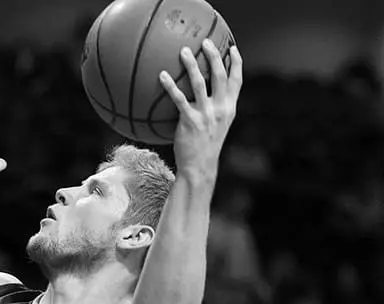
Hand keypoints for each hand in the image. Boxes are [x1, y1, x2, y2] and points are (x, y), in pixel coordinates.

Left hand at [160, 40, 242, 176]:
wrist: (200, 167)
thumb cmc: (204, 146)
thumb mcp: (216, 126)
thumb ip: (214, 108)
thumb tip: (202, 93)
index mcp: (229, 108)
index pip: (237, 81)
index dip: (236, 63)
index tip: (231, 47)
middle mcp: (221, 109)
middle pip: (220, 76)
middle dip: (214, 56)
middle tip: (205, 41)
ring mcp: (206, 115)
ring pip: (200, 83)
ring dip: (192, 65)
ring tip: (183, 51)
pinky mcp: (190, 121)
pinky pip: (179, 99)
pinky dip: (170, 85)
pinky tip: (162, 75)